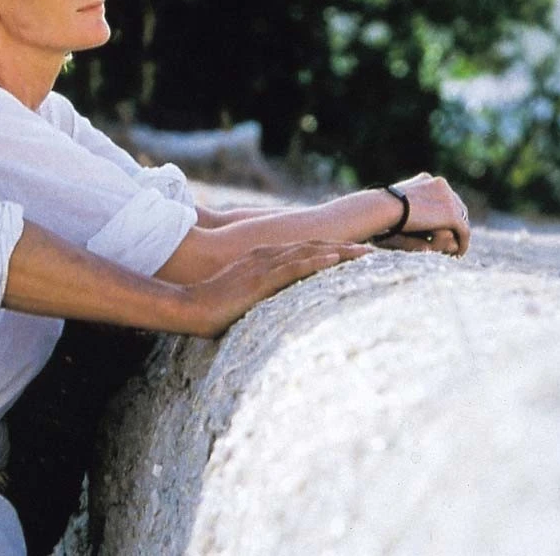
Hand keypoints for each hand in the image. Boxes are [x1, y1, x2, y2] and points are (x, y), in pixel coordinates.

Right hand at [181, 241, 370, 337]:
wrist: (187, 308)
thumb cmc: (209, 310)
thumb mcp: (240, 300)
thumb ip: (259, 299)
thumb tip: (273, 313)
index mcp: (261, 260)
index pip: (303, 251)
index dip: (330, 250)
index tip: (354, 254)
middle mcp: (265, 256)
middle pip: (312, 247)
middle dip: (344, 248)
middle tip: (372, 250)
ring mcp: (262, 266)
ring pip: (309, 252)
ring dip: (340, 251)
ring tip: (366, 252)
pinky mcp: (259, 279)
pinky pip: (294, 267)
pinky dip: (316, 262)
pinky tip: (336, 260)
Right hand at [389, 173, 470, 255]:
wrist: (383, 208)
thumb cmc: (378, 210)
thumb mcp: (395, 206)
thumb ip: (409, 210)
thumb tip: (413, 219)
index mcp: (427, 179)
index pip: (443, 195)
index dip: (443, 212)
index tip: (439, 226)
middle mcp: (441, 185)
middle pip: (457, 206)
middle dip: (455, 223)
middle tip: (451, 239)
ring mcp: (448, 199)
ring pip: (461, 220)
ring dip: (458, 235)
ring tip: (452, 250)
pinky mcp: (452, 215)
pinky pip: (463, 232)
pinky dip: (462, 244)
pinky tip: (456, 255)